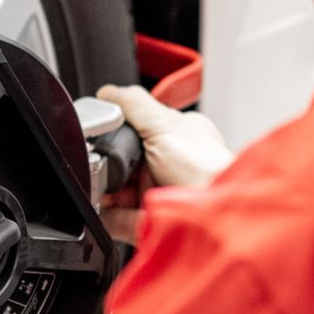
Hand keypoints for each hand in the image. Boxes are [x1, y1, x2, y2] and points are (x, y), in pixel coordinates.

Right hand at [94, 84, 234, 242]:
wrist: (215, 217)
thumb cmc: (207, 171)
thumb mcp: (165, 124)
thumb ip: (134, 105)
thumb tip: (106, 92)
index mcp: (178, 137)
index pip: (139, 128)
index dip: (119, 131)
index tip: (102, 135)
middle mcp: (170, 165)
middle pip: (124, 161)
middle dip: (107, 164)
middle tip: (98, 165)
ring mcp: (160, 193)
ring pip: (119, 190)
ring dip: (104, 190)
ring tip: (98, 188)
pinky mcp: (151, 221)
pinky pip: (119, 218)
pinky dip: (107, 215)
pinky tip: (102, 210)